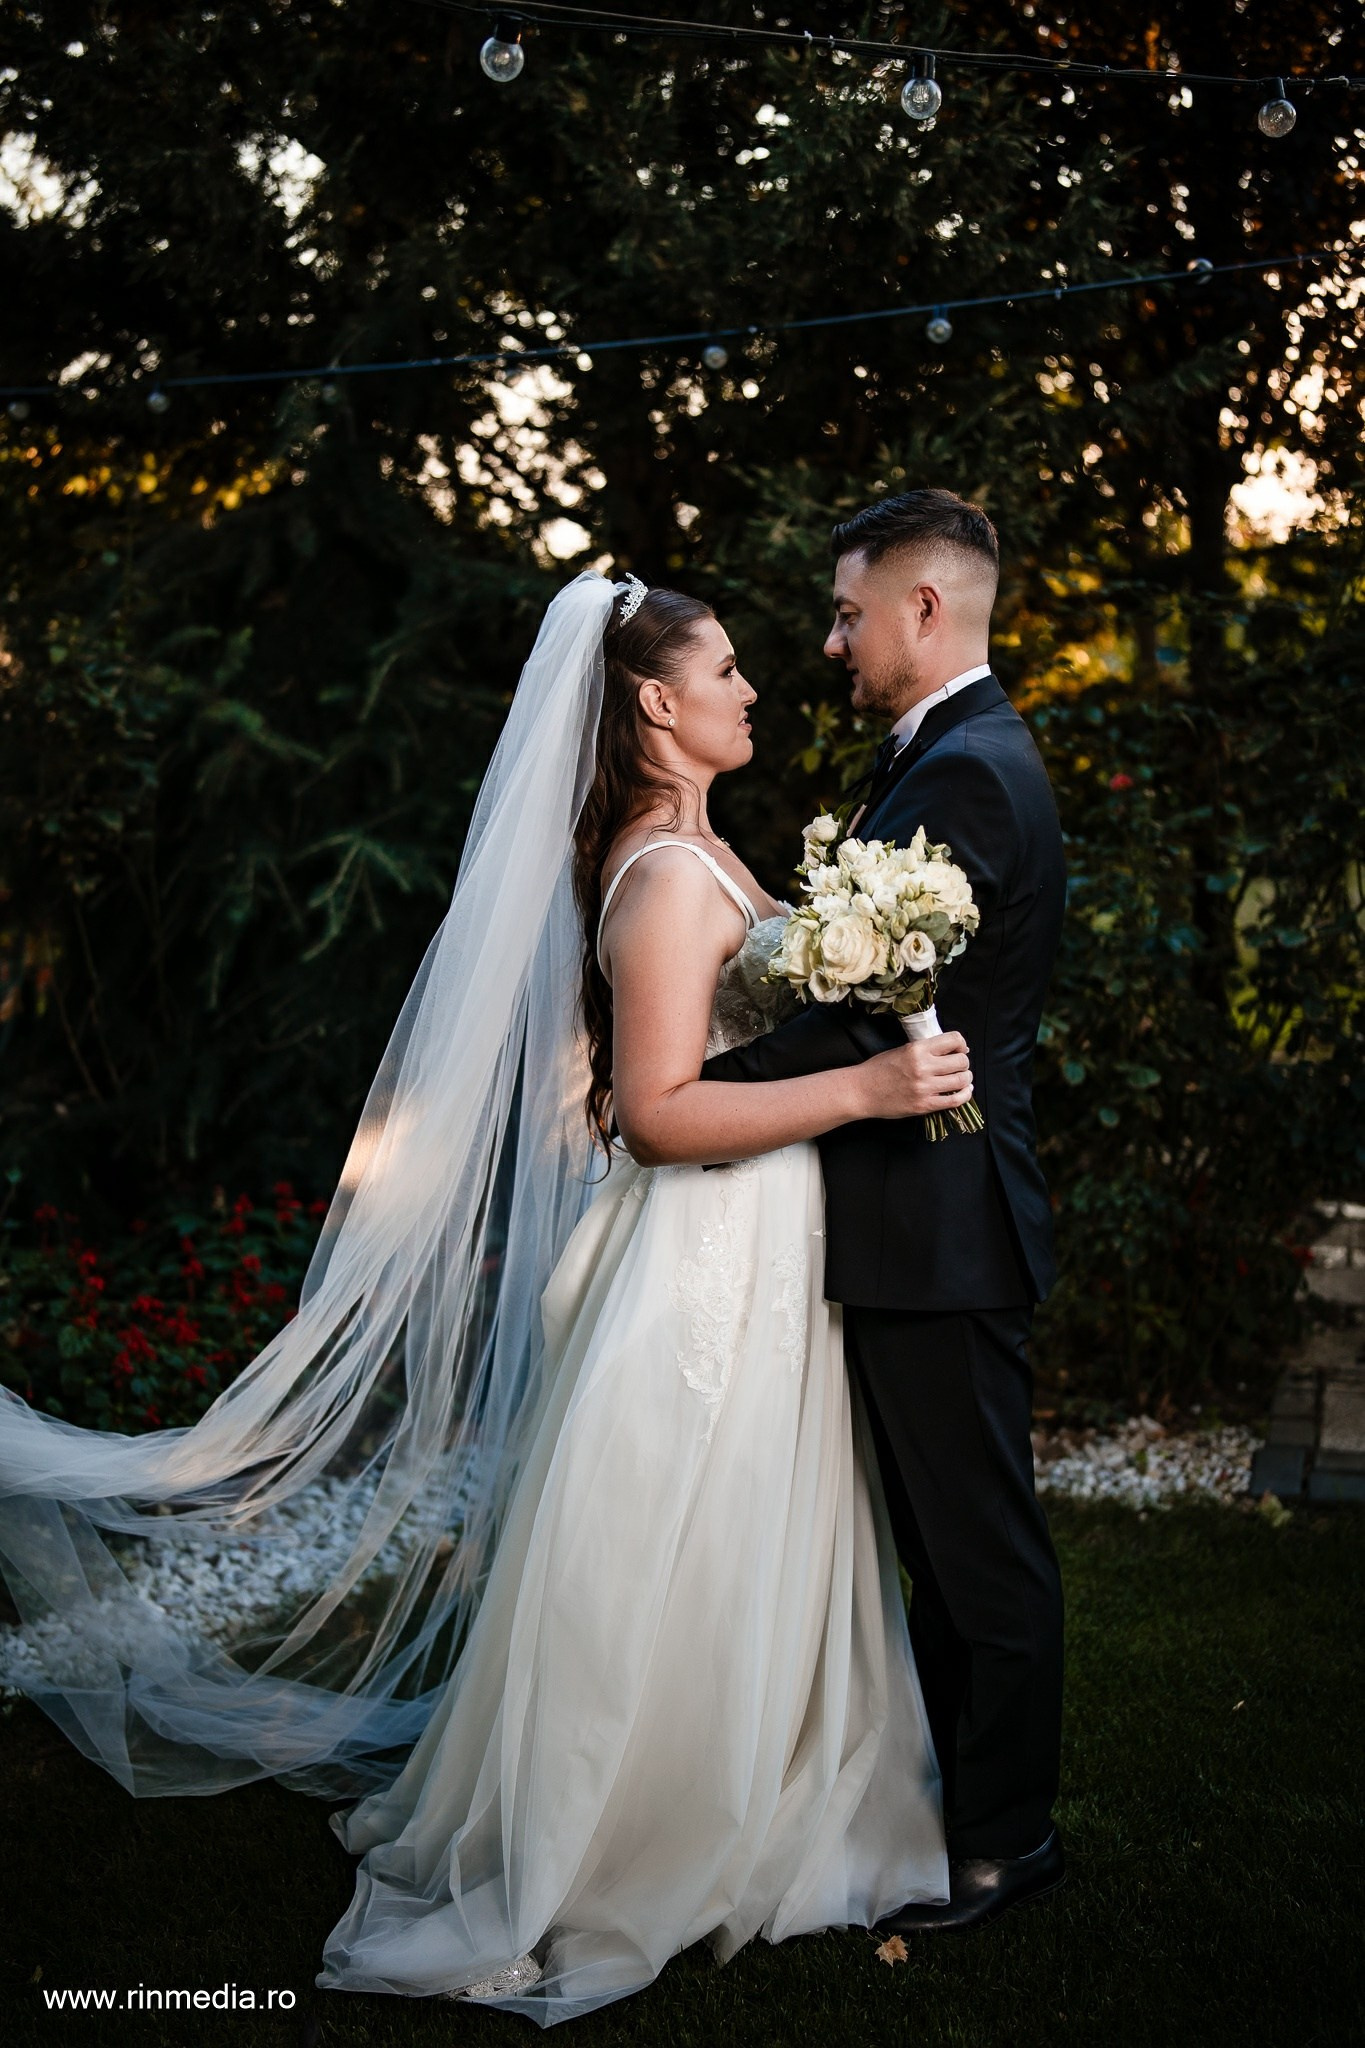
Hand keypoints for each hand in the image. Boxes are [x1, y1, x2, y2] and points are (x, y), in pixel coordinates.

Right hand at [856, 1031, 972, 1120]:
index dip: (961, 1044)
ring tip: (962, 1079)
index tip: (959, 1049)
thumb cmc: (879, 1069)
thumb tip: (951, 1050)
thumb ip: (925, 1049)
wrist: (862, 1091)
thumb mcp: (902, 1050)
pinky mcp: (924, 1105)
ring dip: (966, 1079)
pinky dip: (965, 1095)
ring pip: (962, 1080)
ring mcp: (925, 1088)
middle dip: (963, 1063)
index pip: (954, 1040)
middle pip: (961, 1061)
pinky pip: (955, 1100)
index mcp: (917, 1049)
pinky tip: (964, 1092)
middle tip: (959, 1066)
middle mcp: (923, 1067)